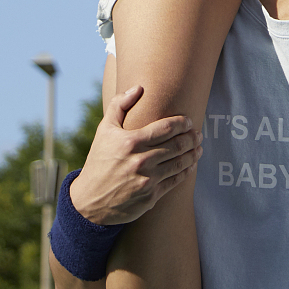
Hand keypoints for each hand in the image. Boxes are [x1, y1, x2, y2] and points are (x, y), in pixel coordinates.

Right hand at [67, 84, 201, 225]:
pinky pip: (174, 182)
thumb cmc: (99, 160)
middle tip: (199, 134)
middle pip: (176, 145)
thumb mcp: (104, 130)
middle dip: (191, 138)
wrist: (90, 201)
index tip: (189, 121)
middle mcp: (141, 161)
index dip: (182, 123)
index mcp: (131, 141)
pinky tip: (190, 166)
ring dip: (192, 155)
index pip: (166, 128)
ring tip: (199, 148)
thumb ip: (119, 105)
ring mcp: (147, 180)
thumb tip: (139, 87)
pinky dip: (185, 173)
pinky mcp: (150, 197)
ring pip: (178, 164)